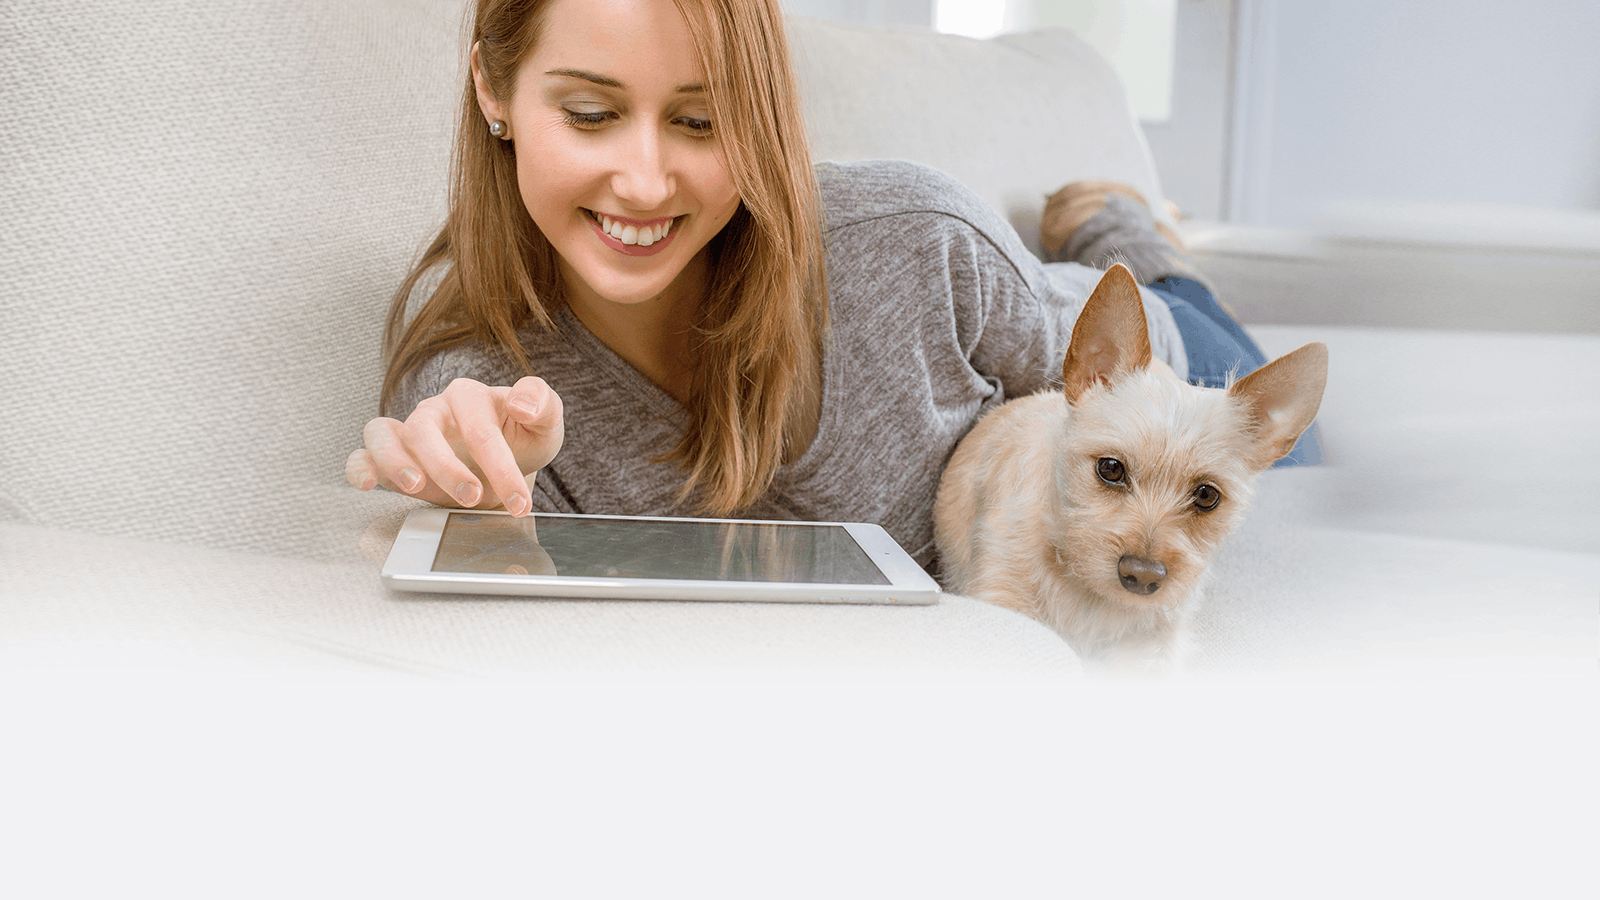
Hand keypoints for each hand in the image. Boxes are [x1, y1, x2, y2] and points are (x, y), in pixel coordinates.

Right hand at [345, 376, 563, 516]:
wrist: (506, 464)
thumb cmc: (523, 439)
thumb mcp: (546, 423)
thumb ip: (543, 403)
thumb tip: (521, 403)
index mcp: (470, 397)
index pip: (480, 429)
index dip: (501, 467)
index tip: (519, 502)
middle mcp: (434, 411)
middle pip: (426, 430)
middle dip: (448, 468)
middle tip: (473, 498)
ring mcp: (409, 432)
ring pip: (384, 435)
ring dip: (396, 462)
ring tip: (415, 486)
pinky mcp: (392, 457)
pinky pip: (363, 454)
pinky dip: (360, 467)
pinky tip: (367, 483)